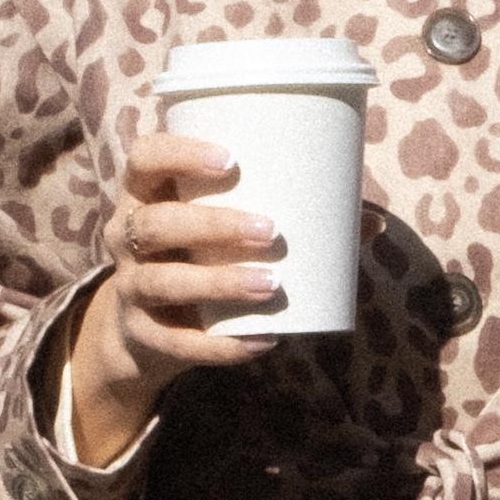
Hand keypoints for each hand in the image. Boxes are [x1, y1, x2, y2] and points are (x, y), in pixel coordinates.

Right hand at [62, 132, 289, 468]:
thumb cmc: (200, 256)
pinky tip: (262, 340)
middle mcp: (126, 236)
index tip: (231, 159)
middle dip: (211, 225)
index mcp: (146, 194)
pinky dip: (219, 345)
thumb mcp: (226, 230)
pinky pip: (174, 342)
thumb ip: (291, 217)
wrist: (144, 330)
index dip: (179, 153)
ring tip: (270, 285)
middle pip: (154, 223)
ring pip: (161, 281)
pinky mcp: (142, 335)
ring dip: (217, 282)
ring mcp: (129, 287)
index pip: (144, 158)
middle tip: (270, 230)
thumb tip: (372, 223)